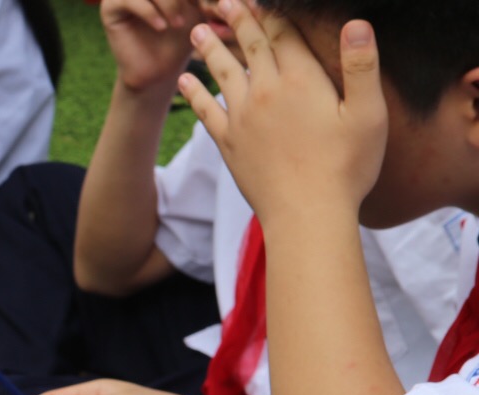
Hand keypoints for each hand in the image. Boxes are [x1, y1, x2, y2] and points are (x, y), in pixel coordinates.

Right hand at [101, 0, 199, 92]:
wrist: (158, 71)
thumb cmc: (180, 39)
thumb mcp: (196, 6)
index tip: (200, 5)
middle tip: (193, 12)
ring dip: (168, 2)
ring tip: (178, 24)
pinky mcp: (110, 7)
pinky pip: (130, 0)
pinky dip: (149, 12)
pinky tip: (161, 28)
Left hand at [179, 0, 384, 228]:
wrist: (306, 215)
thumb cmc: (346, 167)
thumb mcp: (368, 114)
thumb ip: (361, 67)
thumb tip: (357, 23)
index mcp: (302, 80)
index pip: (284, 34)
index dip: (273, 11)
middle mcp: (266, 93)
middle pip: (251, 47)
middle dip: (239, 19)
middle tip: (223, 0)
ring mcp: (243, 118)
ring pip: (222, 72)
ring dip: (209, 48)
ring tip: (195, 30)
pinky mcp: (228, 143)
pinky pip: (205, 110)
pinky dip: (193, 92)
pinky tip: (184, 79)